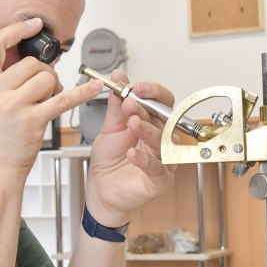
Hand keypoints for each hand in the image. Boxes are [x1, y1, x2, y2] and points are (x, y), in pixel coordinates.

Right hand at [0, 18, 101, 174]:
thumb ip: (1, 81)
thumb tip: (30, 63)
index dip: (17, 30)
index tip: (34, 25)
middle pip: (32, 64)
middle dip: (45, 75)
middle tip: (45, 91)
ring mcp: (13, 106)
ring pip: (47, 78)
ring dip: (55, 88)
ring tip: (48, 103)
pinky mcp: (32, 120)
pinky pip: (64, 99)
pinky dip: (82, 93)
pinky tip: (94, 88)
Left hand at [85, 70, 176, 226]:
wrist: (101, 189)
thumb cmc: (109, 161)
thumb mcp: (110, 128)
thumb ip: (116, 105)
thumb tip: (119, 77)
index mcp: (152, 123)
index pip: (162, 102)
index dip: (153, 92)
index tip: (136, 87)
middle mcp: (161, 139)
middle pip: (165, 119)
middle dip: (147, 110)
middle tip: (130, 104)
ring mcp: (163, 159)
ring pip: (162, 141)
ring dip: (146, 130)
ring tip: (131, 124)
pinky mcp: (160, 179)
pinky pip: (157, 168)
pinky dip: (145, 160)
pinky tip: (133, 153)